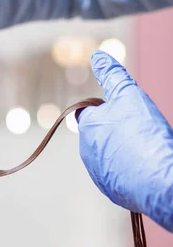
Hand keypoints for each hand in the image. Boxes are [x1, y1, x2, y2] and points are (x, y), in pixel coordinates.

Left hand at [78, 51, 172, 230]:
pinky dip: (132, 171)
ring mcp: (98, 173)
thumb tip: (97, 55)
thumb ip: (113, 76)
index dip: (108, 110)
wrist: (159, 180)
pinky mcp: (112, 190)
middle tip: (143, 133)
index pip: (89, 113)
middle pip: (102, 135)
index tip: (126, 113)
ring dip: (126, 152)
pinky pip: (120, 176)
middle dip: (119, 132)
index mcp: (88, 127)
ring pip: (111, 155)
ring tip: (147, 151)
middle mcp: (87, 151)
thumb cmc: (144, 135)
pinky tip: (147, 168)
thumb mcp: (130, 96)